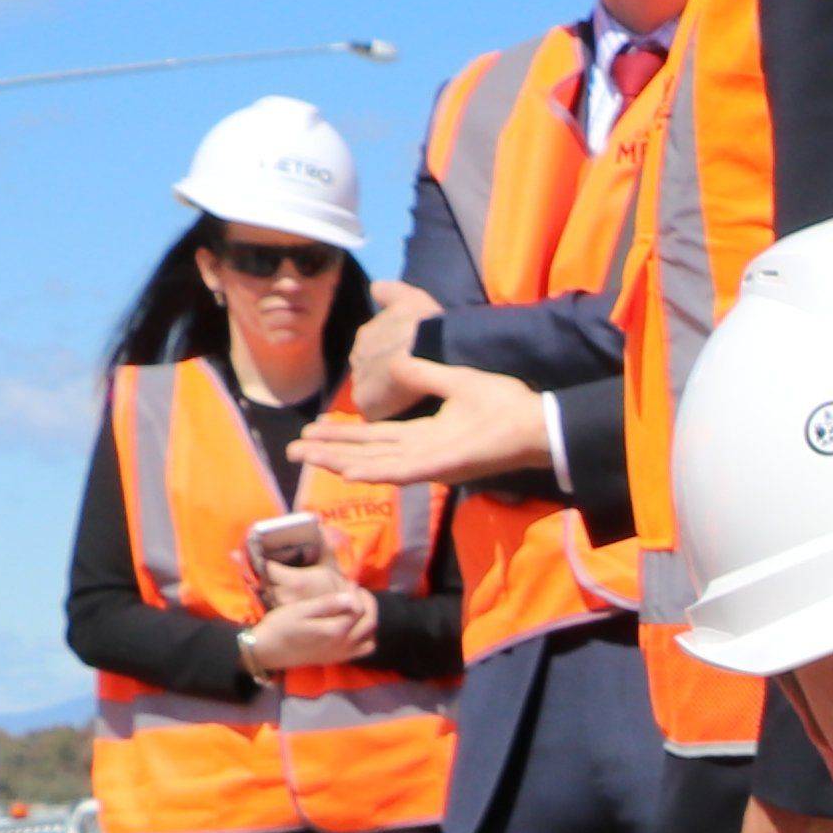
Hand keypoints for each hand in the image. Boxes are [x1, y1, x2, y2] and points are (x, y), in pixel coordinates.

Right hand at [234, 580, 378, 675]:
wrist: (267, 650)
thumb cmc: (280, 626)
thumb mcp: (300, 610)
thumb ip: (327, 604)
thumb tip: (350, 596)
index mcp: (335, 629)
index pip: (359, 608)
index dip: (357, 593)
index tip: (350, 582)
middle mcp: (343, 644)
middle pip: (369, 622)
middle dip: (368, 604)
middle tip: (358, 592)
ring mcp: (342, 653)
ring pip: (371, 637)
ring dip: (369, 621)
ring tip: (358, 607)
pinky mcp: (338, 658)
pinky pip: (364, 650)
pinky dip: (366, 638)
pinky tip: (355, 627)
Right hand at [293, 355, 551, 489]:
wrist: (537, 422)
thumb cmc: (505, 405)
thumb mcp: (456, 382)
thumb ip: (424, 374)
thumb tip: (396, 359)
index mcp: (423, 433)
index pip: (374, 437)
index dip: (343, 436)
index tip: (312, 430)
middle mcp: (421, 451)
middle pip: (366, 454)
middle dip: (330, 452)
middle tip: (294, 450)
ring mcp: (431, 461)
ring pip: (377, 465)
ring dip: (342, 462)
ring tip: (309, 459)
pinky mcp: (445, 466)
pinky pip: (405, 471)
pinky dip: (377, 472)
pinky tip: (351, 473)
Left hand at [345, 292, 450, 414]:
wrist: (433, 350)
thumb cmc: (426, 324)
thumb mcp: (411, 298)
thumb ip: (390, 292)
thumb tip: (376, 287)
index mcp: (367, 335)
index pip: (373, 350)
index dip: (391, 358)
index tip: (408, 362)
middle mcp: (357, 356)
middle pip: (371, 373)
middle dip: (386, 379)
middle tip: (411, 385)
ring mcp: (360, 381)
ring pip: (374, 393)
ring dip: (387, 398)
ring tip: (410, 402)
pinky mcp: (366, 403)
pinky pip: (376, 412)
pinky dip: (389, 413)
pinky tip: (406, 414)